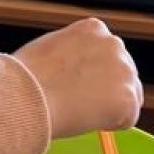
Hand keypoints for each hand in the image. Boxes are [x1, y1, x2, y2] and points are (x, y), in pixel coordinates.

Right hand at [12, 18, 141, 137]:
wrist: (26, 96)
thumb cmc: (27, 76)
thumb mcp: (51, 47)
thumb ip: (73, 53)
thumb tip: (78, 69)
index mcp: (94, 29)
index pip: (106, 54)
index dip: (92, 73)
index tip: (77, 84)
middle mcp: (114, 44)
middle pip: (122, 73)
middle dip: (106, 88)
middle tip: (80, 101)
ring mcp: (125, 71)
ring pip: (128, 95)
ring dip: (110, 106)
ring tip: (80, 110)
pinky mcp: (128, 98)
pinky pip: (127, 118)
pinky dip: (111, 124)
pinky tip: (87, 119)